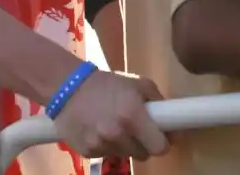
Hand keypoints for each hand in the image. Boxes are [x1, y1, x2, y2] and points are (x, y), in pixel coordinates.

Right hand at [53, 70, 168, 161]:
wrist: (68, 88)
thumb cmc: (108, 84)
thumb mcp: (138, 84)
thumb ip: (157, 101)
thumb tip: (171, 119)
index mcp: (133, 116)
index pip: (159, 147)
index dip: (164, 143)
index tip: (163, 137)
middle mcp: (117, 134)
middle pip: (143, 154)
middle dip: (145, 144)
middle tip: (139, 130)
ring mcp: (100, 145)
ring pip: (125, 155)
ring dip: (126, 145)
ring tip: (117, 127)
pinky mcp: (87, 152)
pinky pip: (107, 155)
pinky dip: (108, 146)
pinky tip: (101, 130)